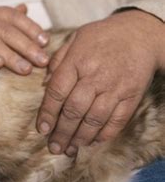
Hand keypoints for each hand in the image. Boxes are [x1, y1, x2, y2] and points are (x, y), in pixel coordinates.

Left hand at [37, 10, 164, 155]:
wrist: (140, 32)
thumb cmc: (102, 36)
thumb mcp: (75, 39)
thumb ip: (58, 61)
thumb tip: (44, 85)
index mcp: (77, 61)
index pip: (57, 92)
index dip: (47, 113)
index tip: (41, 129)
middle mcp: (96, 76)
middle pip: (74, 110)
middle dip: (62, 132)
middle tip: (53, 147)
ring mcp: (115, 87)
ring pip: (94, 119)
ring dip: (80, 137)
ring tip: (69, 149)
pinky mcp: (132, 96)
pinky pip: (117, 120)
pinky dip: (104, 134)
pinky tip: (92, 142)